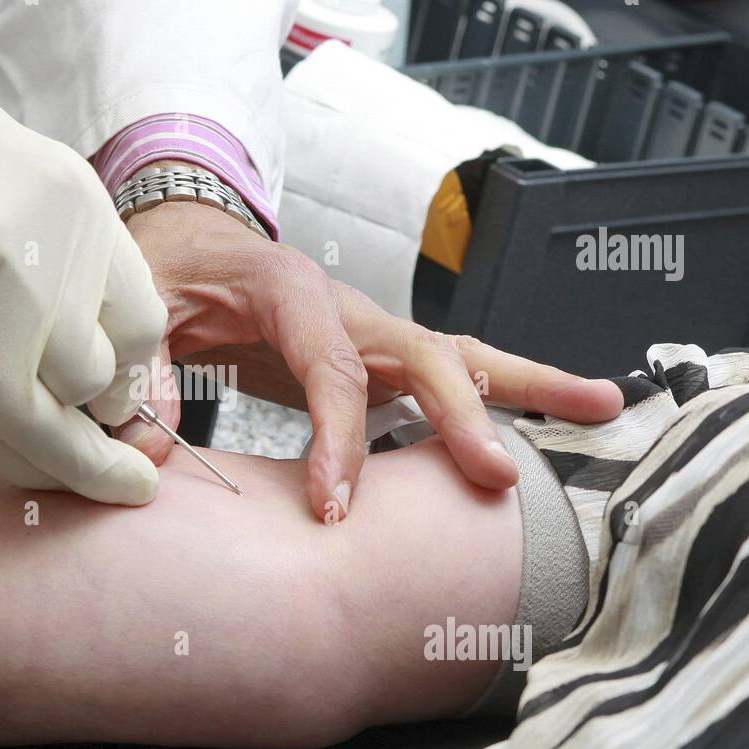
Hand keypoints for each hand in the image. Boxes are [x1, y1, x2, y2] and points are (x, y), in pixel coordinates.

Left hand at [121, 200, 622, 518]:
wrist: (189, 241)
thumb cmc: (168, 273)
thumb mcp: (142, 315)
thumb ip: (144, 377)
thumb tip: (147, 456)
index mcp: (289, 288)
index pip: (330, 367)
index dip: (338, 439)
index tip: (334, 508)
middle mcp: (345, 305)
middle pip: (424, 353)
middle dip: (464, 413)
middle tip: (499, 476)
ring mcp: (370, 327)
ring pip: (460, 355)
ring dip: (530, 384)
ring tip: (606, 407)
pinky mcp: (378, 353)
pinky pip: (449, 373)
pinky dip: (503, 395)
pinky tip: (555, 419)